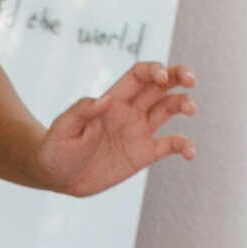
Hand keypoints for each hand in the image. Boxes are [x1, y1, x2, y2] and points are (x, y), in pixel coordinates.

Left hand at [38, 63, 197, 197]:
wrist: (56, 177)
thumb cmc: (55, 148)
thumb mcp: (62, 128)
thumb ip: (81, 112)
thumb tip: (105, 101)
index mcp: (113, 101)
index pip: (139, 76)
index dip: (154, 70)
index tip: (162, 76)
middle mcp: (130, 112)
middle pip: (161, 86)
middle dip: (179, 76)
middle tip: (191, 80)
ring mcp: (138, 132)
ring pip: (168, 109)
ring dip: (183, 104)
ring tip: (191, 108)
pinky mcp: (143, 154)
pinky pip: (169, 145)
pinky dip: (184, 145)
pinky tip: (190, 152)